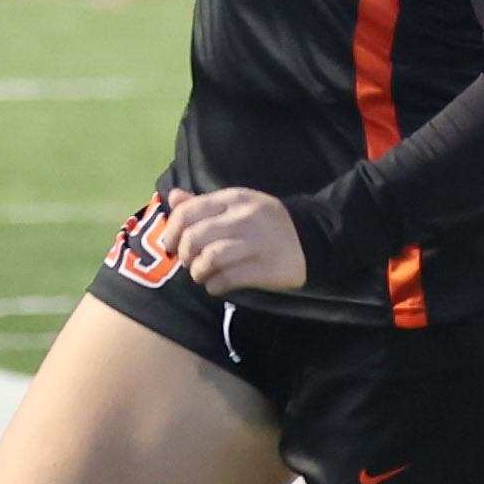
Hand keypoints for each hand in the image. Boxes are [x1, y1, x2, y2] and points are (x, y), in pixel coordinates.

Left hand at [159, 187, 306, 296]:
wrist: (312, 239)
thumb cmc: (265, 223)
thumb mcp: (236, 205)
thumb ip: (203, 203)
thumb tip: (173, 198)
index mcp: (233, 199)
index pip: (188, 211)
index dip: (172, 231)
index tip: (171, 245)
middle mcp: (243, 218)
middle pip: (194, 237)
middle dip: (184, 255)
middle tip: (189, 262)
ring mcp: (256, 243)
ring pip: (209, 258)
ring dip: (198, 272)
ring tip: (202, 275)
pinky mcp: (266, 268)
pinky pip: (229, 278)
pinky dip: (215, 285)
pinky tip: (216, 285)